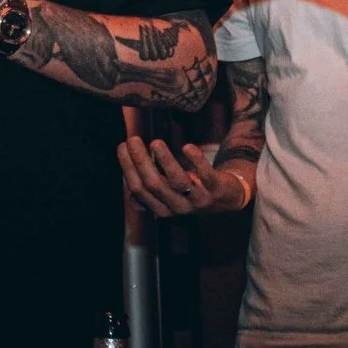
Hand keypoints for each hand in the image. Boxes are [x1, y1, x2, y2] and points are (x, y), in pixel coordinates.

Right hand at [119, 137, 248, 216]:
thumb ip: (150, 195)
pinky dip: (196, 160)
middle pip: (154, 184)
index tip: (122, 146)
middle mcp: (178, 207)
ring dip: (165, 160)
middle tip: (133, 139)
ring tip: (155, 142)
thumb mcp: (169, 198)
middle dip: (141, 161)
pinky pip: (205, 175)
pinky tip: (187, 147)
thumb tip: (130, 196)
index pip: (139, 189)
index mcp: (162, 208)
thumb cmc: (191, 193)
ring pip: (177, 180)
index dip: (129, 168)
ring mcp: (198, 199)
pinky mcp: (215, 188)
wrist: (226, 198)